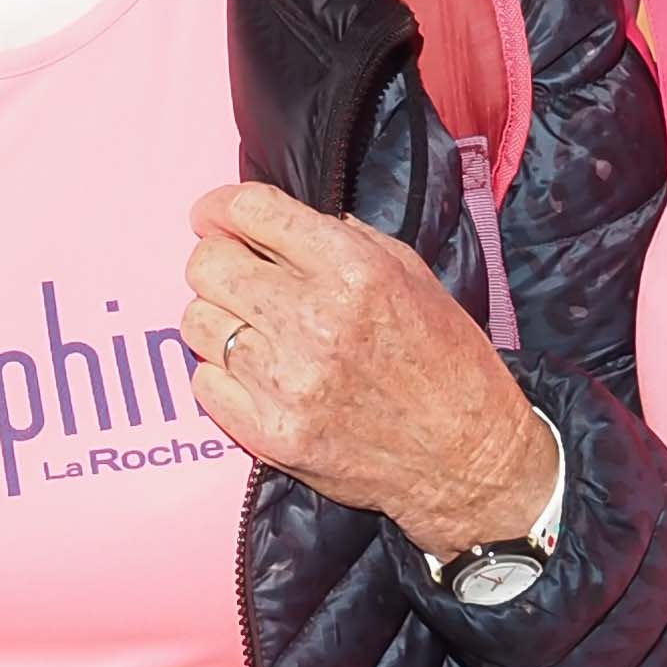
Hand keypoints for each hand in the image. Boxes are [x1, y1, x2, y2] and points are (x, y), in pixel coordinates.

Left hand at [182, 183, 558, 551]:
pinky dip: (222, 375)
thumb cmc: (448, 363)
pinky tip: (257, 375)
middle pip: (208, 263)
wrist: (469, 459)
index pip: (252, 210)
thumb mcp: (413, 277)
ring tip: (255, 330)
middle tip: (238, 275)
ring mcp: (286, 382)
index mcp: (354, 270)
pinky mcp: (270, 434)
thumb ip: (345, 240)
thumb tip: (277, 223)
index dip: (224, 206)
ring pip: (197, 322)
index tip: (218, 216)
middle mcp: (314, 321)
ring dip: (220, 319)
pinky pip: (204, 383)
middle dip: (218, 260)